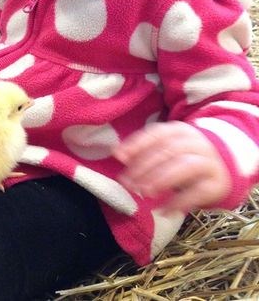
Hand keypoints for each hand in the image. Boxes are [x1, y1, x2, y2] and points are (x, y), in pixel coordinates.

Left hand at [112, 121, 230, 212]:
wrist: (222, 167)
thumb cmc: (185, 156)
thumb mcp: (167, 148)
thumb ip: (146, 150)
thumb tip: (119, 154)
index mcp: (180, 130)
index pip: (157, 133)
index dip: (137, 144)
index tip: (119, 156)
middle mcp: (196, 142)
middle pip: (168, 150)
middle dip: (144, 166)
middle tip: (127, 182)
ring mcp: (209, 162)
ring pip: (184, 167)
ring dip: (160, 179)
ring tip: (143, 192)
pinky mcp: (218, 183)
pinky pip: (197, 192)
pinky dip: (178, 202)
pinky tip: (163, 211)